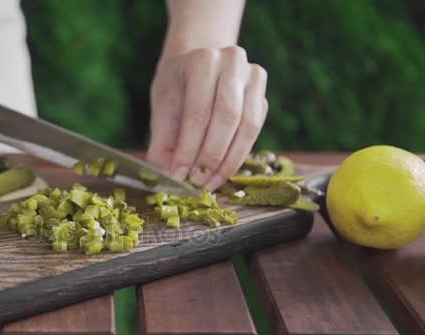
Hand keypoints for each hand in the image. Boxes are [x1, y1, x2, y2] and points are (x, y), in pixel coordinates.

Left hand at [146, 46, 268, 191]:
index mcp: (202, 60)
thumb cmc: (177, 87)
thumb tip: (166, 177)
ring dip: (228, 161)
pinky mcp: (263, 96)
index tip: (178, 174)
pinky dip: (238, 156)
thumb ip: (163, 140)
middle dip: (210, 156)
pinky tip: (221, 173)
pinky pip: (255, 131)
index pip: (198, 110)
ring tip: (209, 183)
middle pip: (227, 117)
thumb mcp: (162, 107)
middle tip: (196, 182)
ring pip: (247, 126)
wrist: (197, 67)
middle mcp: (232, 62)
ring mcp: (253, 77)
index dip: (188, 147)